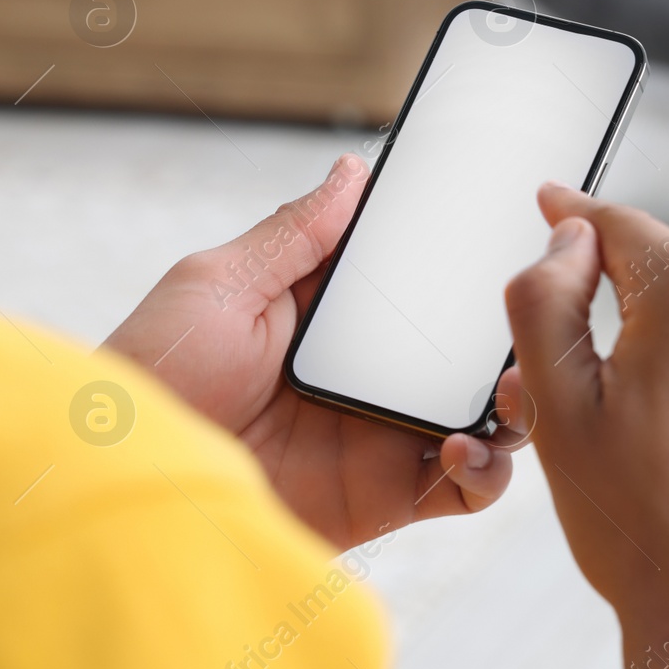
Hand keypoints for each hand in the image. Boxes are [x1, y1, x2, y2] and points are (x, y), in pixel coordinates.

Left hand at [105, 154, 521, 550]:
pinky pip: (462, 488)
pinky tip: (464, 445)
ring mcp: (379, 435)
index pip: (415, 282)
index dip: (465, 262)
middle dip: (514, 332)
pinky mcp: (383, 497)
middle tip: (544, 311)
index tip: (514, 234)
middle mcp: (365, 373)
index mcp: (329, 314)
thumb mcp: (220, 284)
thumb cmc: (154, 372)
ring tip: (511, 385)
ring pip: (484, 416)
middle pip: (464, 349)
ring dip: (518, 399)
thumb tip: (354, 171)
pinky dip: (488, 469)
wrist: (123, 476)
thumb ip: (295, 234)